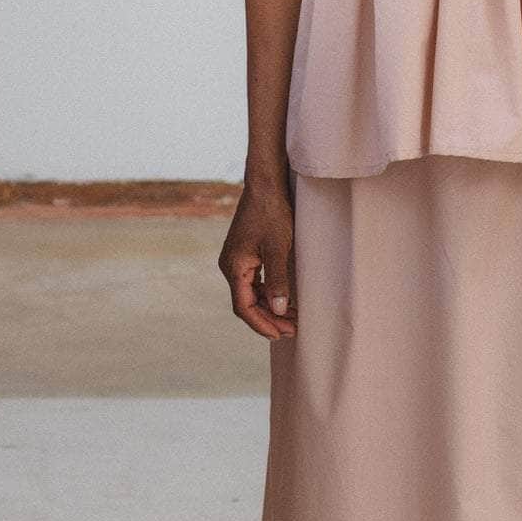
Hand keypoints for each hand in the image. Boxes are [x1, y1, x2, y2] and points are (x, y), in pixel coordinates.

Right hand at [221, 178, 296, 339]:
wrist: (265, 185)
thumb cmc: (272, 213)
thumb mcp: (278, 248)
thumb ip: (278, 280)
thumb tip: (279, 310)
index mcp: (234, 267)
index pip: (244, 307)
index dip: (262, 324)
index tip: (281, 334)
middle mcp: (230, 266)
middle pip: (246, 304)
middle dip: (268, 319)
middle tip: (291, 331)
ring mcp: (236, 260)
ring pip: (250, 294)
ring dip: (269, 308)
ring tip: (291, 320)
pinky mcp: (244, 254)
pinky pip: (253, 283)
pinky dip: (267, 294)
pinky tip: (283, 300)